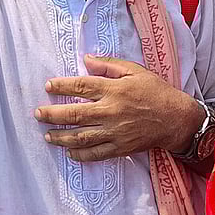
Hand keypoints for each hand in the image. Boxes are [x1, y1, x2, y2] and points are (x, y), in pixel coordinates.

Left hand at [35, 54, 197, 161]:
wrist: (176, 118)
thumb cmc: (156, 91)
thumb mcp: (136, 71)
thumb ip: (109, 65)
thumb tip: (86, 60)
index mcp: (114, 89)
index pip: (81, 86)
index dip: (61, 86)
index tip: (48, 86)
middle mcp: (111, 111)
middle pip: (74, 114)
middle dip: (52, 114)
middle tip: (38, 114)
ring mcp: (115, 131)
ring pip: (80, 136)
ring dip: (60, 137)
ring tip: (47, 136)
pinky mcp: (120, 147)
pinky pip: (95, 153)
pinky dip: (80, 154)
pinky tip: (69, 152)